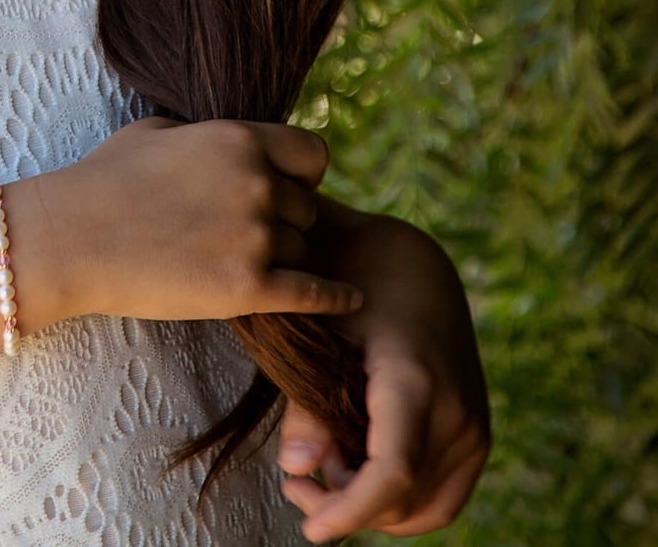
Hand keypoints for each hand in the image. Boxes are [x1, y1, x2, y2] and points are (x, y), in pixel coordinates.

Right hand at [43, 117, 365, 323]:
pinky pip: (314, 294)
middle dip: (284, 220)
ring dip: (283, 258)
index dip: (303, 174)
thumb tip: (233, 143)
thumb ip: (207, 134)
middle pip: (306, 208)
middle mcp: (256, 184)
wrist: (70, 238)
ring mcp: (255, 237)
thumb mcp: (157, 131)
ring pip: (302, 249)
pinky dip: (333, 298)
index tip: (287, 189)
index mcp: (237, 139)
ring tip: (243, 263)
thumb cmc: (103, 180)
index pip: (312, 154)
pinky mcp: (248, 288)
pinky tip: (348, 301)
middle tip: (246, 235)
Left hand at [276, 209, 490, 540]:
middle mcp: (457, 412)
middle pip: (405, 498)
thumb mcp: (319, 332)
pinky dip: (402, 496)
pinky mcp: (477, 430)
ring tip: (326, 470)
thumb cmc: (352, 283)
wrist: (412, 256)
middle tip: (297, 484)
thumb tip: (297, 469)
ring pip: (428, 505)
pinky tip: (357, 466)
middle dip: (349, 508)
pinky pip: (444, 489)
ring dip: (376, 506)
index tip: (311, 531)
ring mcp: (475, 425)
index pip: (390, 475)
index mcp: (416, 383)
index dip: (350, 512)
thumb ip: (305, 402)